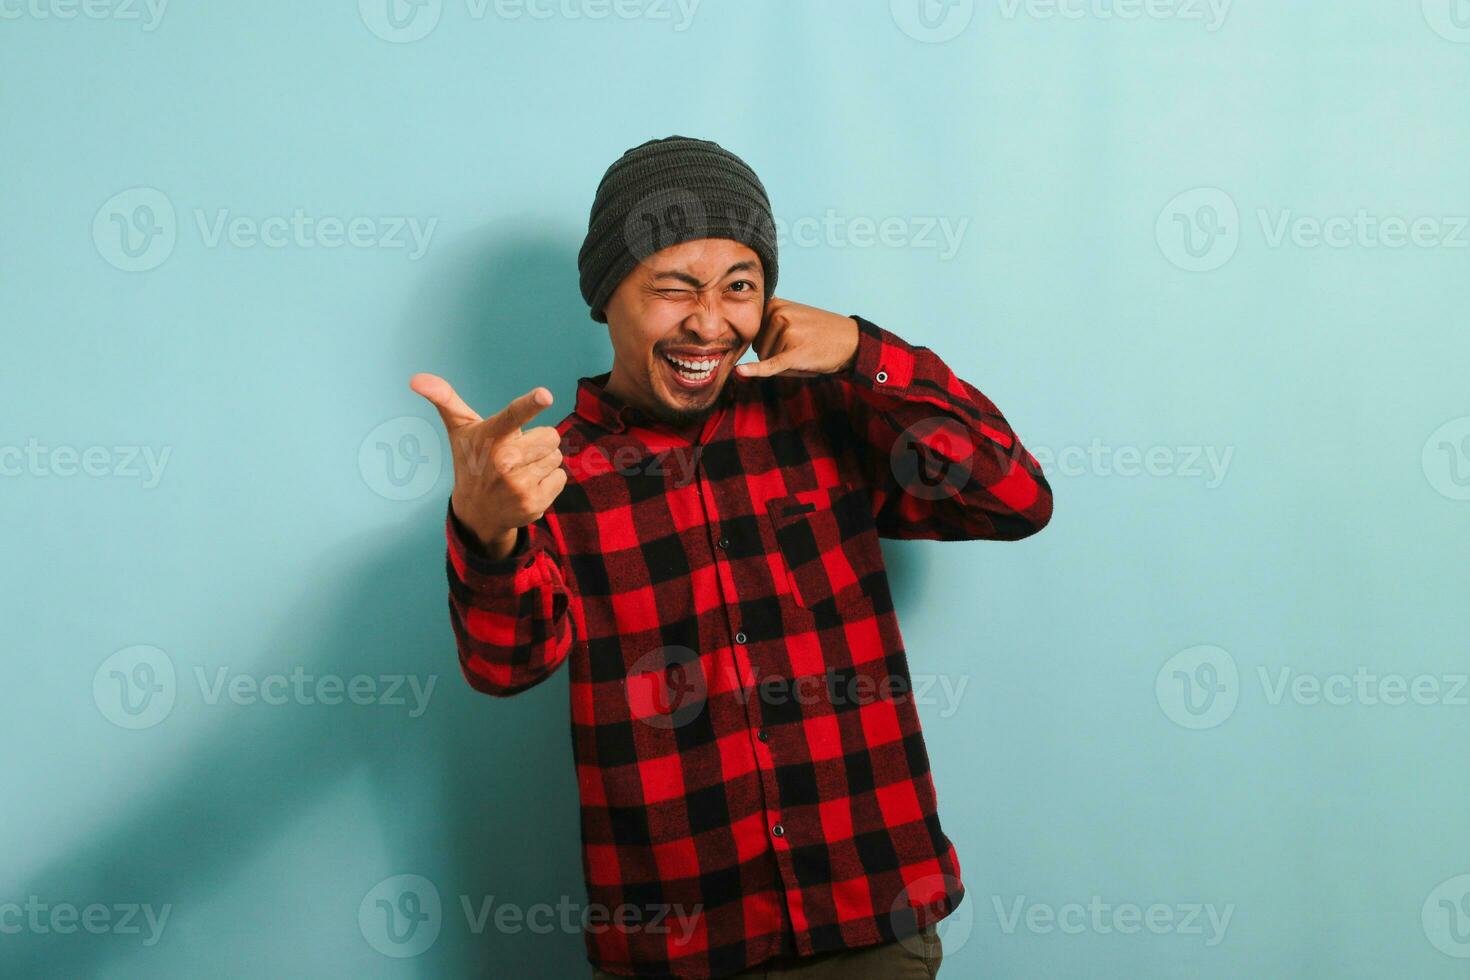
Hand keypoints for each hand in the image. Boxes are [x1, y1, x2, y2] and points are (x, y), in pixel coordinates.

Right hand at [410, 374, 565, 558]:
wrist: (477, 512)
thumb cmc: (471, 459)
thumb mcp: (459, 429)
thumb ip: (444, 398)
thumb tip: (415, 378)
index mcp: (490, 437)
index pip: (512, 415)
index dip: (529, 403)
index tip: (545, 394)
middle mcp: (504, 462)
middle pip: (551, 435)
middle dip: (539, 441)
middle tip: (516, 453)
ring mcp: (519, 485)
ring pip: (556, 456)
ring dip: (543, 460)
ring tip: (519, 470)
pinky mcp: (534, 503)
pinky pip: (561, 476)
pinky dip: (549, 480)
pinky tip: (527, 485)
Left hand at [734, 297, 858, 378]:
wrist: (850, 341)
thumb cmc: (819, 332)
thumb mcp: (793, 314)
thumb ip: (769, 320)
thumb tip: (744, 336)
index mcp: (773, 303)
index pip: (755, 333)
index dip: (769, 342)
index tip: (787, 337)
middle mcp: (778, 314)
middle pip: (758, 346)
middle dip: (775, 352)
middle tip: (799, 345)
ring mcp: (786, 331)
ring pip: (766, 359)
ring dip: (783, 362)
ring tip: (804, 350)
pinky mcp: (793, 352)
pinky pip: (771, 365)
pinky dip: (756, 371)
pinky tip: (741, 372)